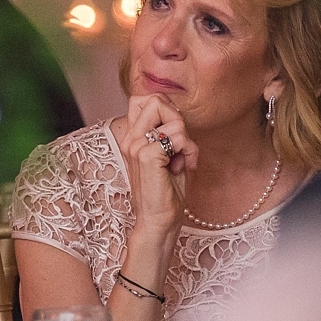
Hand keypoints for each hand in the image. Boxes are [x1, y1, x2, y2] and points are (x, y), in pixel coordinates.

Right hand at [120, 94, 196, 237]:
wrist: (158, 221)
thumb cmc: (166, 192)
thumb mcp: (168, 155)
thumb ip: (168, 132)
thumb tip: (177, 114)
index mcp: (132, 137)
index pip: (142, 99)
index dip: (165, 107)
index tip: (173, 132)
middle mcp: (131, 139)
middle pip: (157, 100)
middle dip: (178, 119)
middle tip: (180, 145)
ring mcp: (136, 146)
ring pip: (174, 120)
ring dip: (188, 142)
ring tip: (182, 162)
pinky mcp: (147, 155)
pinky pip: (178, 137)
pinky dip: (189, 151)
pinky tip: (183, 167)